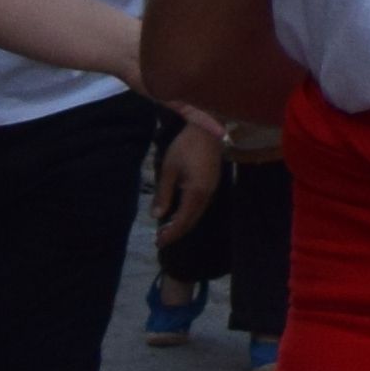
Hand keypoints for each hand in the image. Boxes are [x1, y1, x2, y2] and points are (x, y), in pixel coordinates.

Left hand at [151, 118, 223, 241]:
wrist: (208, 128)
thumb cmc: (185, 146)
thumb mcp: (169, 169)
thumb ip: (164, 194)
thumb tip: (157, 216)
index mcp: (196, 192)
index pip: (182, 221)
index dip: (170, 234)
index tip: (158, 242)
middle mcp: (207, 195)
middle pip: (192, 220)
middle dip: (176, 231)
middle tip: (160, 239)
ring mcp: (212, 189)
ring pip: (197, 214)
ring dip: (183, 223)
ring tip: (166, 228)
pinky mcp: (212, 183)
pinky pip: (201, 205)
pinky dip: (189, 213)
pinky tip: (179, 212)